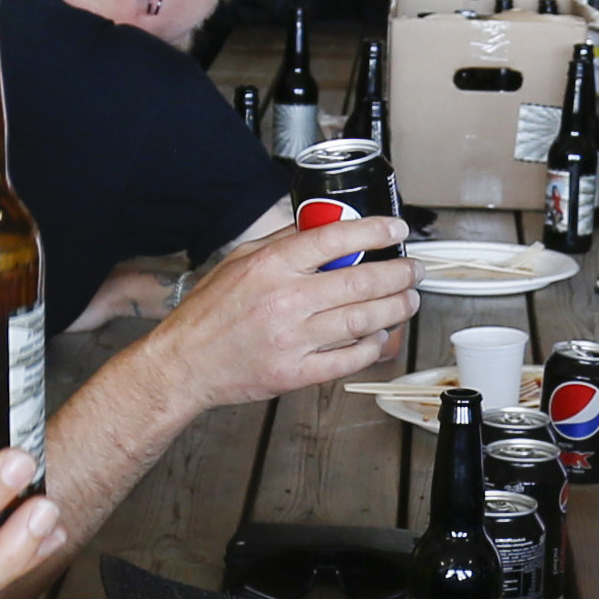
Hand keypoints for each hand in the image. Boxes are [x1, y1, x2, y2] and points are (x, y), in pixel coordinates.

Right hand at [140, 220, 420, 412]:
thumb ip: (282, 242)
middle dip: (399, 274)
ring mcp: (292, 340)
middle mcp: (285, 300)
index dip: (374, 231)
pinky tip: (380, 335)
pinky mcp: (295, 373)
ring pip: (363, 320)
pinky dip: (372, 347)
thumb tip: (323, 225)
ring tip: (408, 300)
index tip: (396, 228)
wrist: (184, 364)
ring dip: (395, 309)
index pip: (335, 238)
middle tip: (414, 270)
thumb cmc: (208, 313)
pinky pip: (348, 360)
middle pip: (361, 281)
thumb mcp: (239, 261)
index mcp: (271, 265)